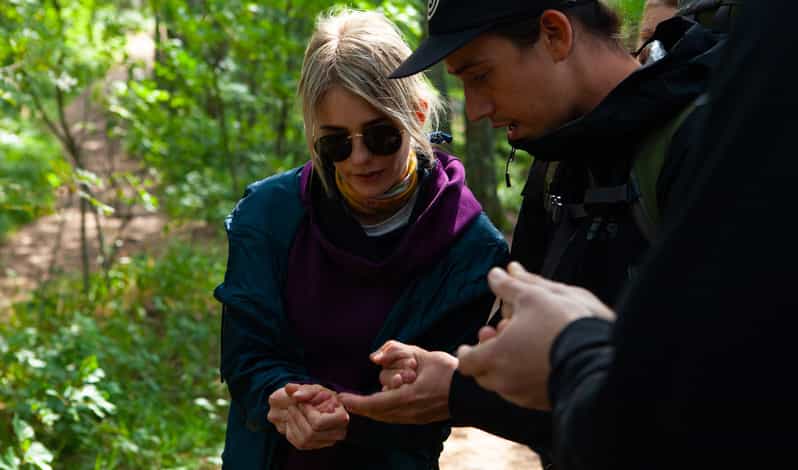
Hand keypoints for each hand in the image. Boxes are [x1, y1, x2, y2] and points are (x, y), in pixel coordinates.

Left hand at [267, 384, 348, 449]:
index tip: (301, 402)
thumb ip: (306, 390)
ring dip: (293, 424)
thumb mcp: (315, 389)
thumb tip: (295, 395)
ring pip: (304, 440)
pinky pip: (299, 444)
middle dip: (298, 418)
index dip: (307, 412)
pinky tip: (292, 420)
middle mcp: (338, 433)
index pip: (319, 422)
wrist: (316, 405)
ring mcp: (327, 442)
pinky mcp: (316, 446)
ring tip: (291, 410)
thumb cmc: (318, 395)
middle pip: (311, 433)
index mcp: (342, 417)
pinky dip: (292, 431)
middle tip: (292, 405)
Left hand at [339, 341, 456, 423]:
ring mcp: (413, 419)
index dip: (356, 402)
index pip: (374, 404)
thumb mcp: (423, 355)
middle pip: (377, 410)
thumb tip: (374, 357)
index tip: (342, 398)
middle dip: (366, 401)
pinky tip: (387, 398)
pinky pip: (394, 416)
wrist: (471, 392)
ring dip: (377, 405)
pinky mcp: (417, 420)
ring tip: (381, 391)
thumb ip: (397, 351)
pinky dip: (386, 408)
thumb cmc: (449, 372)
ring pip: (385, 415)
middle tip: (366, 391)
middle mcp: (408, 412)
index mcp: (408, 397)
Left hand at [457, 262, 613, 409]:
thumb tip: (496, 273)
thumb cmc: (562, 323)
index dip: (467, 351)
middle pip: (483, 375)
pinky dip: (525, 378)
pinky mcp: (545, 402)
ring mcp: (526, 396)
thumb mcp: (534, 295)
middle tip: (500, 336)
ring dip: (507, 366)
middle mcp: (506, 382)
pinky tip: (540, 360)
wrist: (599, 357)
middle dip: (488, 355)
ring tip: (522, 345)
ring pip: (505, 385)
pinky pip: (526, 393)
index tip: (475, 341)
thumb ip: (510, 286)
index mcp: (496, 357)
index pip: (466, 363)